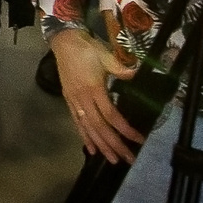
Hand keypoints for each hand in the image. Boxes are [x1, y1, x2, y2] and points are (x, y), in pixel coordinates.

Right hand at [53, 29, 144, 163]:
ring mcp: (74, 102)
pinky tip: (91, 149)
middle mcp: (83, 99)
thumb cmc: (87, 49)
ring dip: (101, 146)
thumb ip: (121, 69)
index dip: (125, 129)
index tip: (137, 139)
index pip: (111, 115)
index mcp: (94, 88)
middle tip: (128, 159)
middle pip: (100, 127)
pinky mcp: (69, 101)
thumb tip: (137, 75)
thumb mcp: (106, 56)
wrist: (64, 43)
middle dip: (114, 144)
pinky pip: (77, 123)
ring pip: (88, 129)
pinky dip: (84, 137)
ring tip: (112, 159)